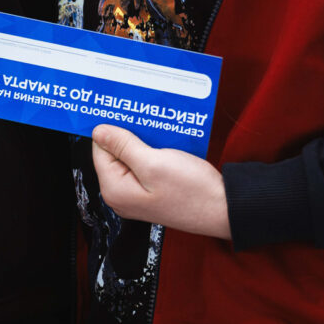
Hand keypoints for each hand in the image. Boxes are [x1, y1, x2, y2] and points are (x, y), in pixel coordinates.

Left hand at [91, 124, 229, 237]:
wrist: (224, 209)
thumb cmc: (193, 192)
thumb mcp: (153, 163)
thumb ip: (123, 146)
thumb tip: (98, 132)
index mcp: (115, 190)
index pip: (100, 149)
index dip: (113, 130)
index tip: (124, 114)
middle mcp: (122, 195)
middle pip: (115, 153)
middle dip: (128, 135)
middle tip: (145, 119)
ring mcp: (137, 194)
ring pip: (131, 157)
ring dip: (143, 141)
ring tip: (159, 133)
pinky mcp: (152, 191)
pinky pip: (145, 165)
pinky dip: (153, 151)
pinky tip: (166, 144)